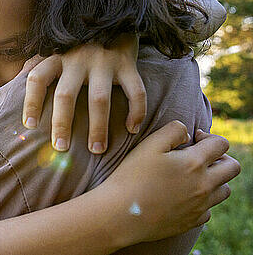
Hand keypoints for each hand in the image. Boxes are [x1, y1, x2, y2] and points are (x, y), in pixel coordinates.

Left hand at [21, 33, 145, 152]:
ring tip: (97, 150)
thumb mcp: (55, 47)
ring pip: (99, 100)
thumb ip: (36, 63)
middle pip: (65, 95)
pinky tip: (132, 129)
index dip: (30, 101)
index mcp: (56, 56)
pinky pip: (135, 91)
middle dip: (62, 124)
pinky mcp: (127, 63)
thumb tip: (13, 83)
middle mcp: (77, 58)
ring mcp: (103, 61)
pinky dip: (136, 111)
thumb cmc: (77, 41)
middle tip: (60, 147)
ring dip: (97, 128)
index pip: (37, 78)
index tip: (29, 125)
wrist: (114, 16)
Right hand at [102, 122, 240, 244]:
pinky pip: (208, 210)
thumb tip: (188, 133)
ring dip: (215, 180)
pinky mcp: (192, 221)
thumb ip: (172, 131)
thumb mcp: (148, 145)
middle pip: (233, 168)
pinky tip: (183, 196)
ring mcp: (200, 206)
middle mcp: (204, 185)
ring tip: (193, 176)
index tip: (193, 139)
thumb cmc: (132, 176)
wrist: (121, 214)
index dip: (209, 137)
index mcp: (194, 163)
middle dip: (221, 157)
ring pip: (225, 190)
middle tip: (200, 157)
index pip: (221, 144)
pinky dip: (201, 201)